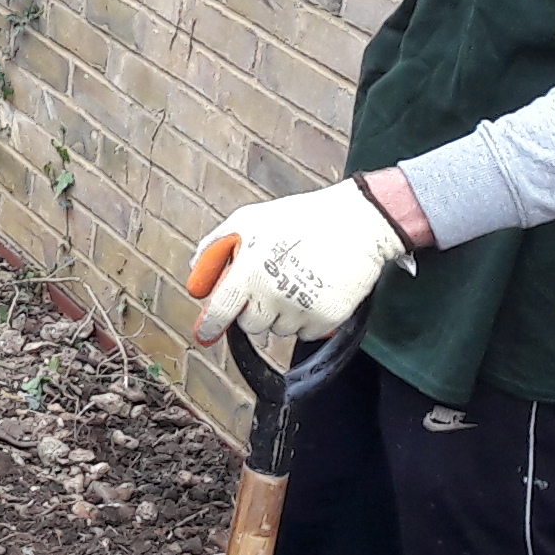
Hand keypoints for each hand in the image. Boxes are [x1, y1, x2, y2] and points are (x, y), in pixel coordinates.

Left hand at [188, 180, 412, 346]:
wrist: (357, 223)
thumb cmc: (299, 219)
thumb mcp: (248, 220)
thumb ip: (216, 247)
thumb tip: (197, 278)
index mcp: (248, 271)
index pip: (220, 311)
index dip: (210, 326)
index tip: (205, 335)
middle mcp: (272, 294)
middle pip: (251, 325)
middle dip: (254, 311)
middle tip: (269, 287)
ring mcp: (301, 309)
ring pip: (279, 330)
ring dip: (283, 315)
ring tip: (297, 282)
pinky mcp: (328, 318)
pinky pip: (307, 334)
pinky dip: (308, 320)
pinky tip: (315, 292)